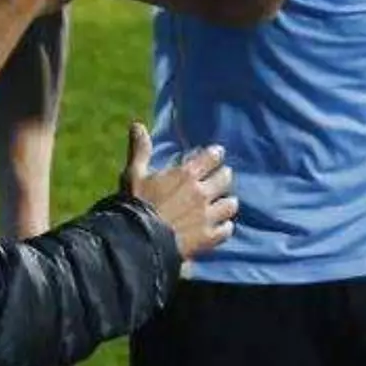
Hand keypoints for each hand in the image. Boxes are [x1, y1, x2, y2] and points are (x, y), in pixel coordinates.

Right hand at [120, 122, 234, 259]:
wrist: (139, 241)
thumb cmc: (135, 204)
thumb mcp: (134, 174)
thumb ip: (141, 150)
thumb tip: (137, 124)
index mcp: (186, 175)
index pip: (212, 157)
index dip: (216, 154)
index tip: (216, 153)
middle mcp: (202, 193)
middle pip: (225, 178)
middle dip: (223, 176)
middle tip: (221, 177)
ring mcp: (208, 216)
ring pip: (230, 204)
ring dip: (227, 202)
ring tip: (223, 203)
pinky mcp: (209, 237)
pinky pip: (227, 229)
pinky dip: (225, 226)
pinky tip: (220, 226)